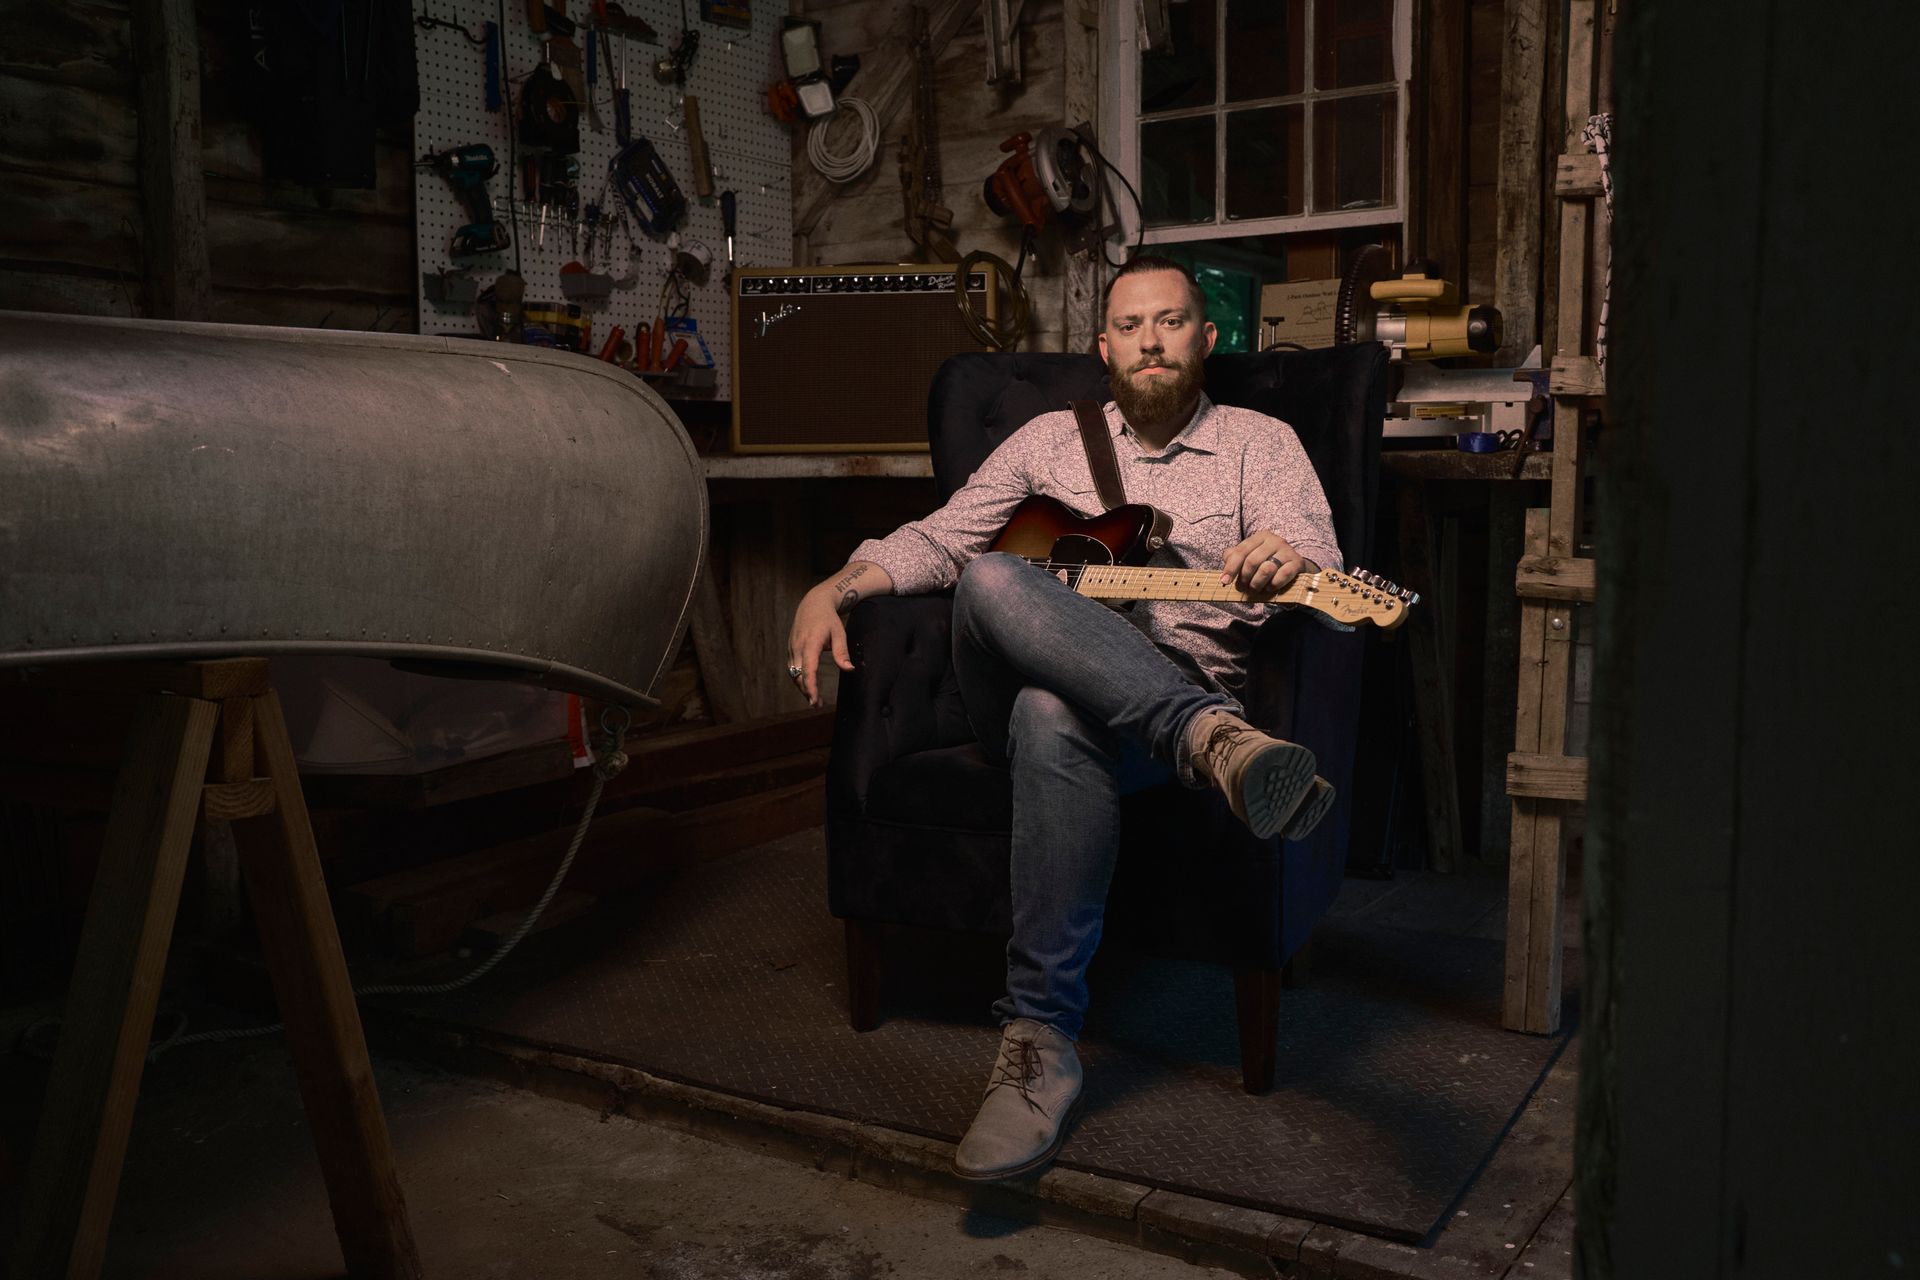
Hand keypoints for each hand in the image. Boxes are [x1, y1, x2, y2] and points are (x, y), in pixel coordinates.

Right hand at [786, 584, 854, 706]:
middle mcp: (798, 646)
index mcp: (810, 643)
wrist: (813, 603)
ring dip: (802, 687)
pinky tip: (808, 686)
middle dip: (806, 692)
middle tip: (818, 705)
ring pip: (793, 674)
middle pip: (798, 675)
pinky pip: (792, 668)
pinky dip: (798, 679)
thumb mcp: (839, 633)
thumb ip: (842, 652)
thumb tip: (849, 669)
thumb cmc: (828, 619)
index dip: (811, 687)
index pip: (808, 670)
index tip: (815, 700)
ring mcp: (792, 648)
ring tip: (815, 700)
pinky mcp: (791, 649)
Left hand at [1220, 530, 1308, 593]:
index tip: (1224, 581)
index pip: (1241, 551)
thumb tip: (1225, 571)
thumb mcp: (1251, 556)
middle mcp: (1274, 541)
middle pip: (1252, 561)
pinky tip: (1269, 588)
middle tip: (1242, 588)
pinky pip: (1282, 576)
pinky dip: (1273, 585)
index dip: (1231, 568)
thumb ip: (1235, 558)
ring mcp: (1287, 551)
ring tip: (1255, 589)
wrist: (1294, 565)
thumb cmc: (1268, 561)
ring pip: (1266, 569)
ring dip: (1257, 583)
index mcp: (1260, 536)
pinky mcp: (1297, 563)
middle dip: (1244, 578)